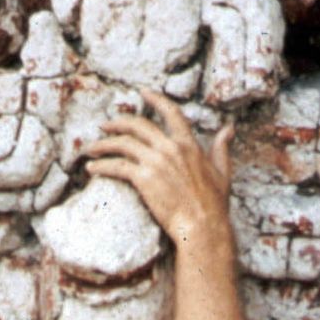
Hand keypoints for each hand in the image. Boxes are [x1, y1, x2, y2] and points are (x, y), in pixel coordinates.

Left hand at [85, 89, 235, 251]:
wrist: (203, 226)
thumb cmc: (214, 205)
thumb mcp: (223, 172)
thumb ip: (222, 148)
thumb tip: (229, 129)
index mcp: (188, 144)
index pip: (170, 113)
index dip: (155, 99)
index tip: (142, 93)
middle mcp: (170, 148)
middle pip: (138, 125)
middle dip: (118, 122)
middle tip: (104, 126)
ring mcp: (155, 162)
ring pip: (122, 144)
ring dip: (103, 144)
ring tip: (91, 149)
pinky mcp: (143, 179)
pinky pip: (116, 166)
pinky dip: (101, 166)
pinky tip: (91, 168)